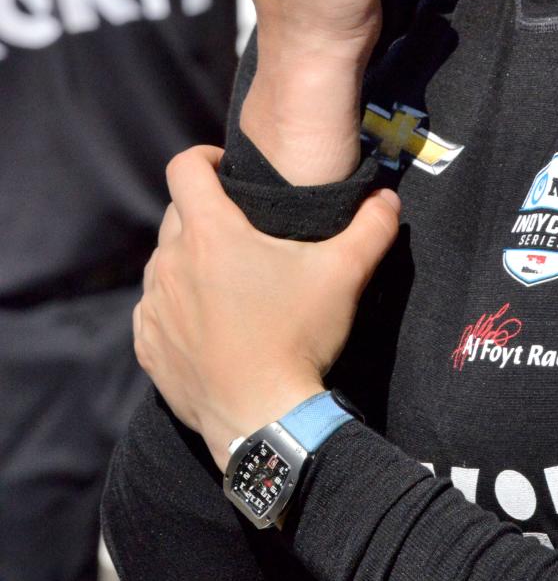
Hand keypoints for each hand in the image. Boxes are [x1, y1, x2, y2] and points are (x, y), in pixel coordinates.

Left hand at [133, 146, 400, 471]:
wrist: (264, 421)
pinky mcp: (148, 345)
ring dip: (188, 260)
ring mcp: (154, 307)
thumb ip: (372, 226)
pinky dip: (176, 305)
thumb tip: (386, 197)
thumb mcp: (346, 275)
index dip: (204, 159)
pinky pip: (155, 308)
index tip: (228, 170)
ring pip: (163, 262)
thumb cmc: (300, 339)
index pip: (184, 168)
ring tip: (227, 280)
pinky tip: (209, 322)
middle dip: (205, 213)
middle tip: (242, 233)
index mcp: (210, 233)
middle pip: (177, 215)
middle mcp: (170, 263)